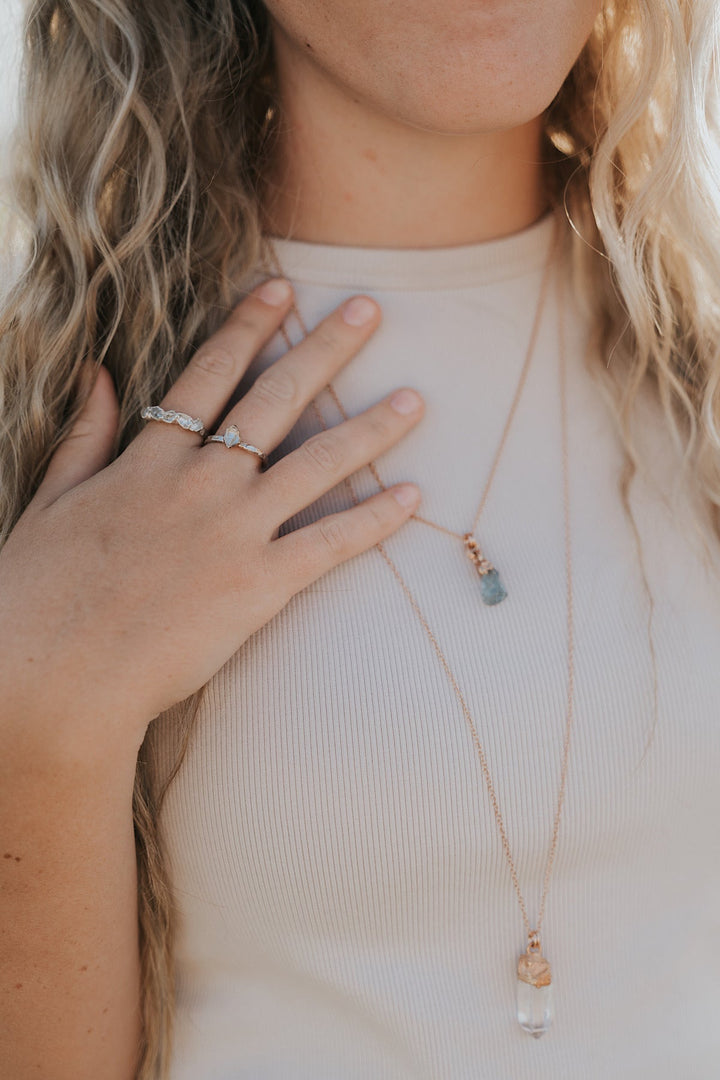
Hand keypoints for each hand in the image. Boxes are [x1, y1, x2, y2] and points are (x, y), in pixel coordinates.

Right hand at [0, 280, 423, 759]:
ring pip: (317, 463)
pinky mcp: (259, 584)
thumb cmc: (40, 592)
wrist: (54, 673)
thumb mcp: (51, 500)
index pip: (207, 374)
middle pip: (275, 399)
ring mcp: (233, 530)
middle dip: (326, 348)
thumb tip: (97, 373)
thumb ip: (84, 434)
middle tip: (369, 308)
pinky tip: (412, 496)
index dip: (248, 327)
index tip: (282, 290)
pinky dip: (375, 519)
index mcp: (148, 459)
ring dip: (372, 427)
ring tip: (416, 399)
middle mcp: (199, 481)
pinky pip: (330, 542)